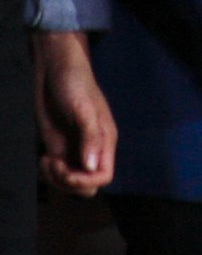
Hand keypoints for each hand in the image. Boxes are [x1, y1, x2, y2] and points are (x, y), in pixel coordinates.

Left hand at [32, 31, 116, 196]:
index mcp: (104, 140)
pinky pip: (56, 173)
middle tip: (54, 164)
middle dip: (69, 183)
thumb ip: (90, 136)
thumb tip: (92, 167)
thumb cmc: (75, 82)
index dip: (86, 181)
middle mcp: (90, 148)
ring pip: (70, 183)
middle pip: (87, 185)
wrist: (55, 69)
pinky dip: (48, 173)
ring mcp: (73, 149)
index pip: (104, 175)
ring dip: (56, 179)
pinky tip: (43, 158)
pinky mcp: (58, 147)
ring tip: (47, 161)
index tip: (67, 172)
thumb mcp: (84, 108)